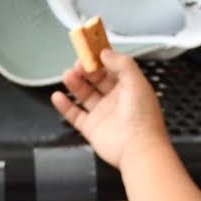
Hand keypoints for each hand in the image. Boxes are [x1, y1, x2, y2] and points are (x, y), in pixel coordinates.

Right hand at [51, 49, 168, 172]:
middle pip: (96, 80)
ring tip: (67, 75)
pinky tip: (57, 96)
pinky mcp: (92, 128)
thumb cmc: (142, 116)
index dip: (100, 59)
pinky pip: (75, 115)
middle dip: (86, 70)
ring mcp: (103, 114)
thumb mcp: (136, 81)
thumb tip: (105, 53)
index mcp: (130, 87)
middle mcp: (116, 100)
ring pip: (85, 95)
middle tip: (78, 64)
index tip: (89, 51)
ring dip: (75, 84)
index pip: (112, 68)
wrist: (138, 149)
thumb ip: (121, 63)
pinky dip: (65, 106)